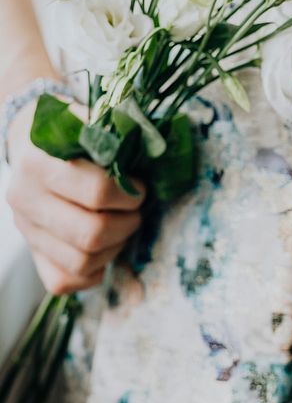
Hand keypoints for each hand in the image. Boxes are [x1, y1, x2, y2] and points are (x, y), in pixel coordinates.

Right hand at [5, 102, 145, 294]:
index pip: (96, 192)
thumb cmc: (72, 132)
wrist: (33, 144)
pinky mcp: (31, 252)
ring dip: (115, 248)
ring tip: (124, 226)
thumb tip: (156, 150)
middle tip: (137, 210)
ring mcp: (26, 230)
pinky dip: (93, 271)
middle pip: (90, 234)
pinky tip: (105, 249)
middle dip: (128, 224)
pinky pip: (63, 281)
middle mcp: (25, 199)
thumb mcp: (90, 121)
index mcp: (38, 162)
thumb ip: (116, 135)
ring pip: (80, 262)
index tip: (139, 186)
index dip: (129, 193)